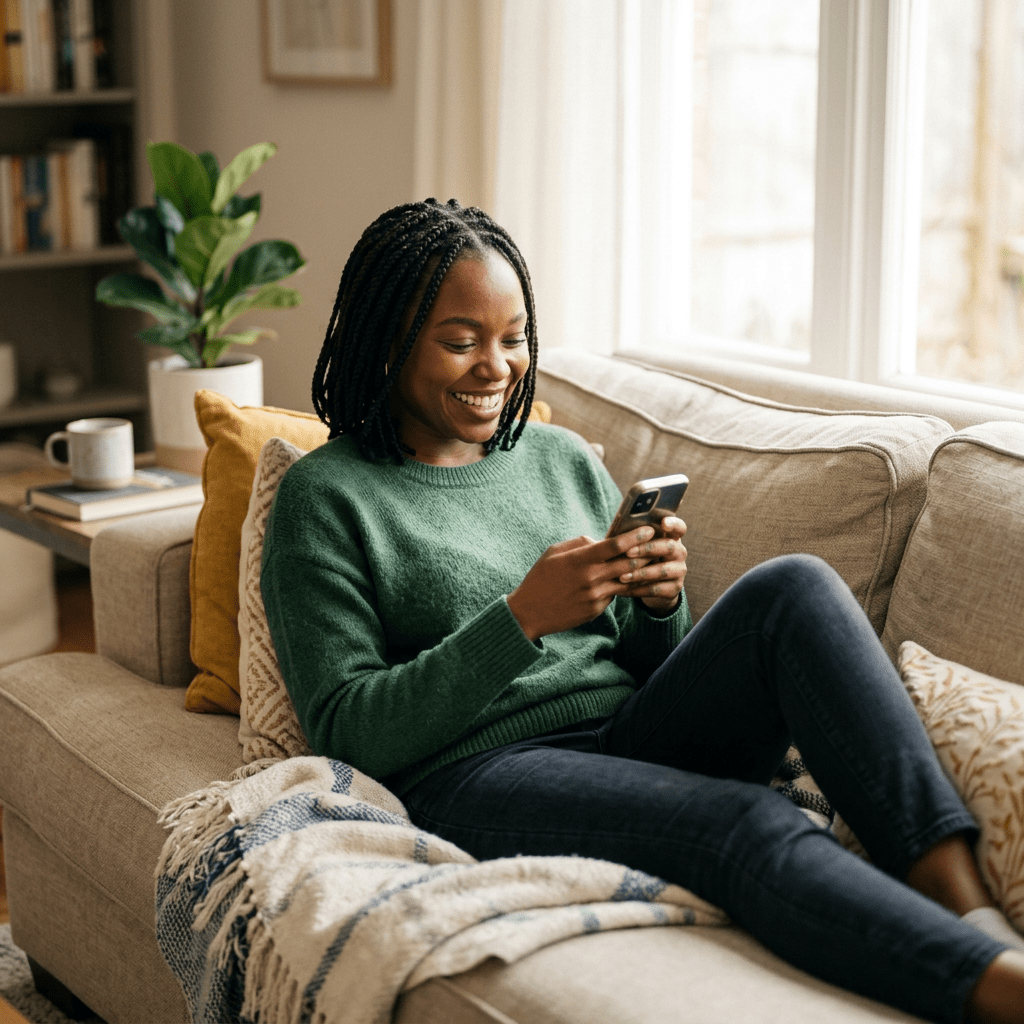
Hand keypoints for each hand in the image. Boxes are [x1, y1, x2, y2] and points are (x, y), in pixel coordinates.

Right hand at [507, 526, 659, 640]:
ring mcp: (595, 596)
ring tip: (655, 562)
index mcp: (579, 560)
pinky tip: (633, 579)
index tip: (649, 529)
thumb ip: (579, 544)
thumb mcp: (554, 553)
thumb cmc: (540, 578)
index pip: (614, 546)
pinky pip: (615, 595)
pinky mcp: (596, 610)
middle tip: (661, 544)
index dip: (635, 536)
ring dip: (642, 572)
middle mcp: (590, 578)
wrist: (529, 613)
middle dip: (647, 553)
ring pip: (627, 581)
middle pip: (628, 563)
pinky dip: (624, 586)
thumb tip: (600, 540)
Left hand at [618, 516, 686, 615]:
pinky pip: (656, 589)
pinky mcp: (674, 588)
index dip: (673, 524)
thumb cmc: (638, 558)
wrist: (649, 585)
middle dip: (647, 549)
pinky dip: (638, 589)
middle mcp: (679, 552)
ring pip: (662, 570)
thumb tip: (613, 533)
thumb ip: (632, 538)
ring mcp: (679, 571)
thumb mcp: (637, 546)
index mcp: (671, 537)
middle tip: (628, 552)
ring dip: (640, 573)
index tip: (663, 522)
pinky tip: (622, 589)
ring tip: (621, 576)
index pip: (679, 527)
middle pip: (669, 547)